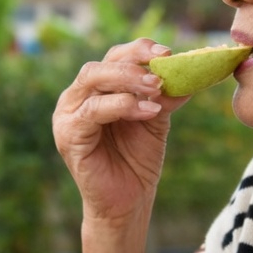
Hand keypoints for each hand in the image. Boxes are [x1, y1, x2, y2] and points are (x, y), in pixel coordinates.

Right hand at [52, 38, 188, 223]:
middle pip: (102, 64)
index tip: (168, 53)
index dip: (139, 49)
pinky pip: (92, 110)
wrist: (127, 202)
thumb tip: (184, 72)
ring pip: (93, 79)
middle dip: (134, 63)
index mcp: (96, 89)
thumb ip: (163, 96)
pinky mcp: (68, 135)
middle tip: (162, 72)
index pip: (114, 57)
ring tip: (157, 89)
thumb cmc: (137, 160)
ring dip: (128, 80)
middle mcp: (77, 97)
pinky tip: (149, 112)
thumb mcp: (155, 120)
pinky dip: (122, 105)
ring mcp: (68, 115)